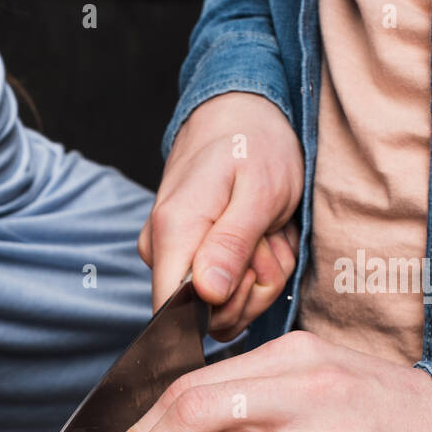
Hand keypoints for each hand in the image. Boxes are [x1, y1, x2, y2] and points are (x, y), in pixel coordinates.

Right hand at [140, 92, 302, 340]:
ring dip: (260, 277)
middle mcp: (161, 250)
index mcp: (174, 231)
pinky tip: (259, 240)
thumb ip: (233, 243)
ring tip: (266, 232)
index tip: (253, 269)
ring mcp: (170, 257)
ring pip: (222, 307)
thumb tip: (207, 295)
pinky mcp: (183, 260)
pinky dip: (253, 273)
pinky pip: (224, 293)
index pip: (172, 311)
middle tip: (270, 238)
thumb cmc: (254, 145)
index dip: (222, 309)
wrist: (236, 115)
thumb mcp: (262, 190)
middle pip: (208, 315)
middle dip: (255, 286)